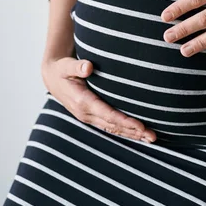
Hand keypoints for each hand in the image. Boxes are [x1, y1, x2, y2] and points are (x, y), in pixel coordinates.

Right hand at [41, 56, 156, 142]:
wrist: (52, 79)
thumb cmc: (62, 70)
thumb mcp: (66, 66)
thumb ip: (77, 66)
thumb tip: (88, 66)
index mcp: (82, 101)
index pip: (108, 114)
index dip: (125, 121)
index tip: (141, 126)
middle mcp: (86, 113)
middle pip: (114, 126)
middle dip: (134, 132)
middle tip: (153, 137)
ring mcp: (88, 117)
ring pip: (113, 129)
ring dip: (132, 135)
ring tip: (150, 139)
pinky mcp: (91, 118)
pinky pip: (110, 127)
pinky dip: (124, 131)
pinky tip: (137, 135)